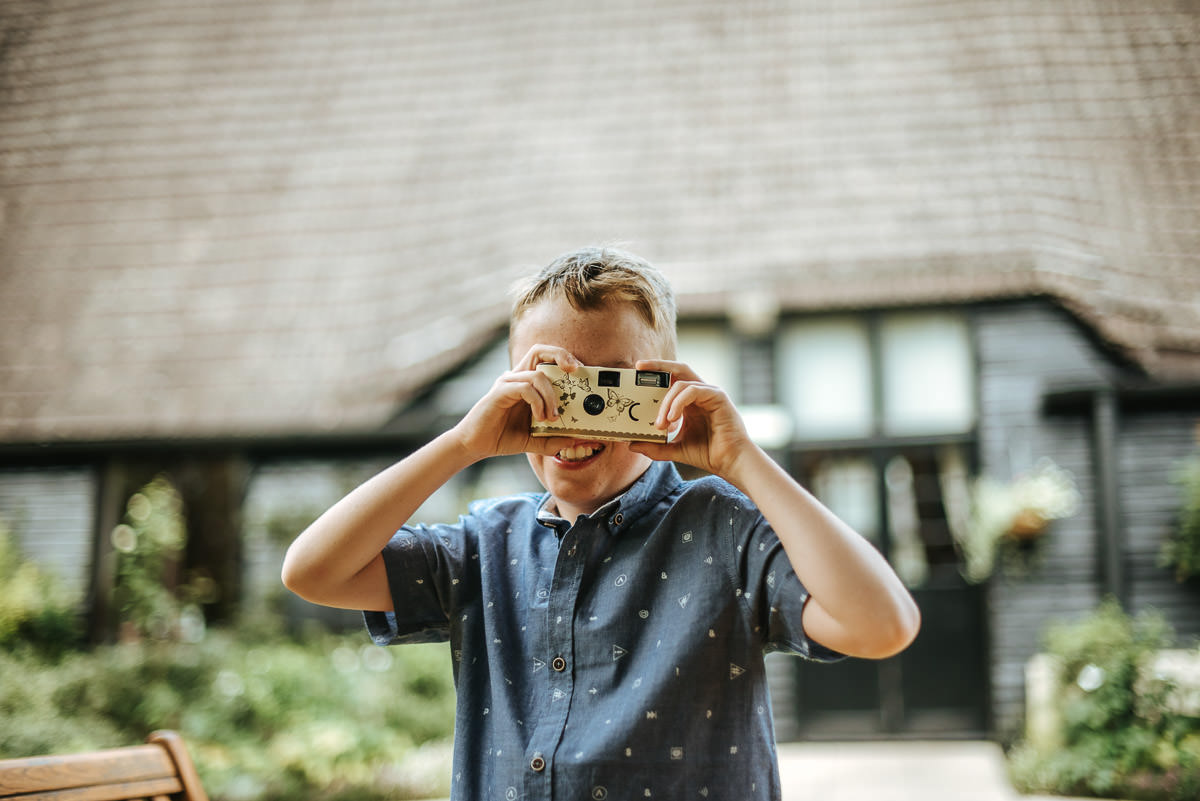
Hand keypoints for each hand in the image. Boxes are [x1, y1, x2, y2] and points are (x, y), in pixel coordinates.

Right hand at [450, 344, 577, 460]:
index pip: (546, 359)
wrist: (476, 446)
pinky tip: (539, 418)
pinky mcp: (500, 392)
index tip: (581, 372)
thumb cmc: (502, 437)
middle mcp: (516, 377)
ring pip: (538, 375)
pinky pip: (525, 388)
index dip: (564, 359)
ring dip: (551, 397)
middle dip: (561, 355)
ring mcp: (507, 383)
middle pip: (539, 350)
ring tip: (552, 418)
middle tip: (576, 370)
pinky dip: (538, 402)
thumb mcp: (535, 440)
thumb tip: (576, 440)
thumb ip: (554, 439)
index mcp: (525, 382)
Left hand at [630, 359, 756, 481]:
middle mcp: (699, 394)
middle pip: (677, 370)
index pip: (671, 380)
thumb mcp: (675, 449)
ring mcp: (709, 393)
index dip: (655, 374)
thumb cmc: (708, 454)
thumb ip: (655, 446)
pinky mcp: (718, 396)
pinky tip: (672, 418)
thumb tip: (632, 445)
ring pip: (681, 384)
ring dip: (666, 402)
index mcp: (690, 402)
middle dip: (658, 366)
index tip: (637, 373)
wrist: (730, 462)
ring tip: (660, 424)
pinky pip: (693, 390)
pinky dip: (678, 402)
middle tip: (639, 368)